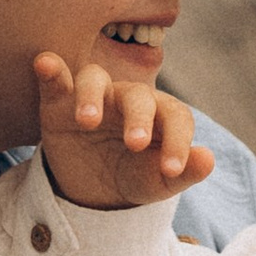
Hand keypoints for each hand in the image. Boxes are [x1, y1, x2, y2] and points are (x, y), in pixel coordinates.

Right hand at [33, 51, 215, 211]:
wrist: (90, 190)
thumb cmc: (133, 177)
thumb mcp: (157, 183)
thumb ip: (183, 172)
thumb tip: (209, 159)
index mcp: (160, 115)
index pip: (176, 117)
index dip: (178, 141)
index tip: (172, 170)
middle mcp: (128, 98)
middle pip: (137, 95)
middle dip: (138, 117)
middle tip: (135, 143)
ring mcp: (94, 97)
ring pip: (95, 79)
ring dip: (92, 95)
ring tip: (87, 121)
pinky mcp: (59, 103)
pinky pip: (55, 80)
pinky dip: (50, 70)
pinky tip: (45, 64)